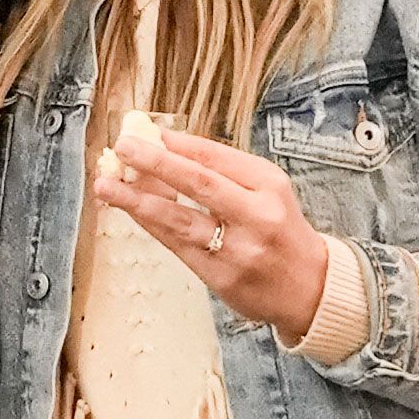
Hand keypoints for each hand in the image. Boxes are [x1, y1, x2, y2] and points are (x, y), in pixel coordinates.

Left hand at [94, 129, 327, 342]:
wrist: (311, 288)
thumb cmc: (279, 228)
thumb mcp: (264, 189)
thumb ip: (220, 168)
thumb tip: (163, 144)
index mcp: (268, 184)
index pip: (215, 156)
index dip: (176, 143)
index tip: (144, 130)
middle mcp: (256, 215)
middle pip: (199, 183)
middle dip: (156, 162)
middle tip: (123, 146)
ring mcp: (239, 250)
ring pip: (180, 220)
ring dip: (138, 200)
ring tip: (107, 185)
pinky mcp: (223, 278)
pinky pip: (177, 247)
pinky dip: (151, 226)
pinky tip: (130, 211)